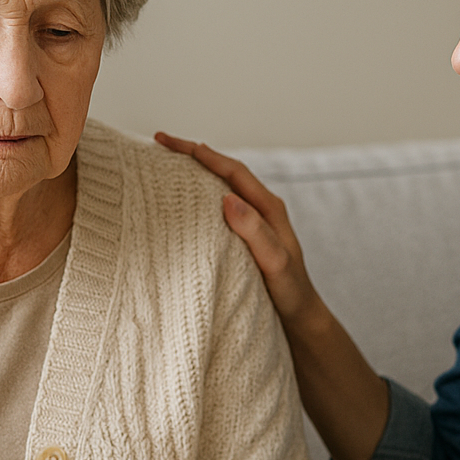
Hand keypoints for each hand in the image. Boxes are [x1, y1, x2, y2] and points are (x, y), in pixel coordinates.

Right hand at [154, 133, 320, 325]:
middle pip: (224, 171)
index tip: (167, 142)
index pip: (231, 170)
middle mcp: (261, 209)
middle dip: (193, 154)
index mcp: (269, 208)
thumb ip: (255, 232)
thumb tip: (227, 198)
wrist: (300, 317)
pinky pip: (218, 206)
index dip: (200, 153)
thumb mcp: (275, 263)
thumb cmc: (290, 292)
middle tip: (160, 142)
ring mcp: (253, 222)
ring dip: (195, 172)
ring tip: (166, 164)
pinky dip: (199, 196)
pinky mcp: (244, 236)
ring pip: (221, 186)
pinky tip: (182, 201)